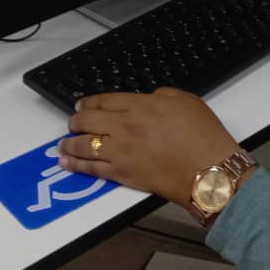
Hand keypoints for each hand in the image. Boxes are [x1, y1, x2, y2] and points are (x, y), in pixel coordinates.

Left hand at [58, 87, 250, 210]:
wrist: (206, 170)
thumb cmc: (203, 136)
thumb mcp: (187, 101)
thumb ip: (163, 95)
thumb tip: (148, 99)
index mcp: (142, 105)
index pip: (106, 100)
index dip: (90, 101)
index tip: (82, 104)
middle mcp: (126, 126)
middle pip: (89, 119)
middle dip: (76, 120)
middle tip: (72, 122)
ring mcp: (121, 150)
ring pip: (85, 143)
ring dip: (70, 142)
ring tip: (63, 142)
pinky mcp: (122, 173)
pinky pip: (91, 168)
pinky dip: (76, 164)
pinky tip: (67, 162)